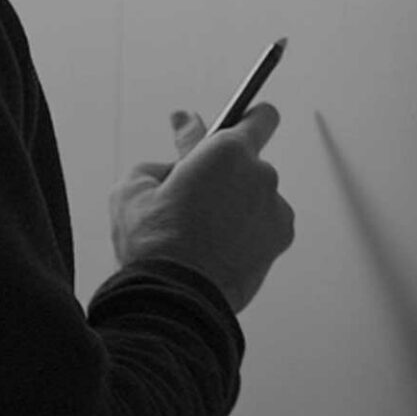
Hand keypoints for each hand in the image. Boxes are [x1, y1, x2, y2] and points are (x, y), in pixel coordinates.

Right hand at [109, 104, 295, 313]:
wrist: (175, 298)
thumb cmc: (152, 241)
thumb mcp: (136, 187)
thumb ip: (165, 158)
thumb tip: (178, 152)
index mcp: (228, 150)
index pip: (260, 116)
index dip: (248, 117)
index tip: (241, 120)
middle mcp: (261, 173)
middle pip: (247, 164)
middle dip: (224, 175)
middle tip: (194, 197)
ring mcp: (275, 208)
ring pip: (253, 197)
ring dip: (235, 207)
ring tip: (201, 234)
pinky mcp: (280, 240)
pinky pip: (262, 226)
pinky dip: (246, 233)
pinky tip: (217, 249)